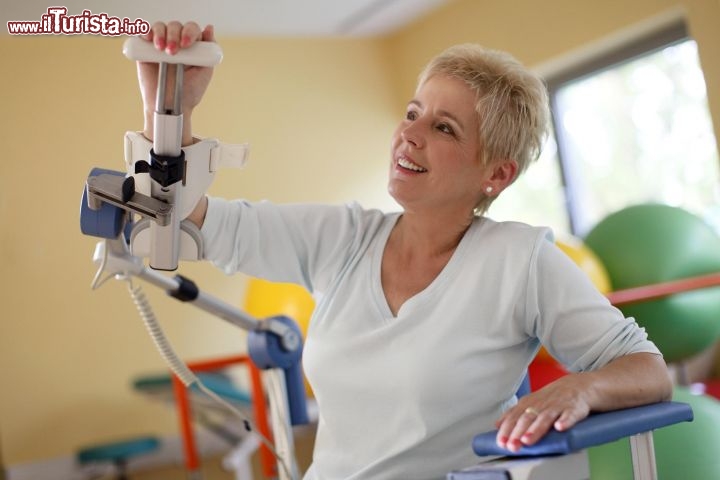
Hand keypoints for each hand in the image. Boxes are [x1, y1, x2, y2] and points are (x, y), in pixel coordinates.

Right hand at [137, 21, 215, 143]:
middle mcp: (177, 43)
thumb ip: (209, 50)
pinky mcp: (145, 50)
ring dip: (160, 33)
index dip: (189, 32)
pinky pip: (144, 34)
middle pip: (175, 26)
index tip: (186, 44)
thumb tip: (209, 28)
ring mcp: (161, 45)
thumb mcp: (205, 71)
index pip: (192, 29)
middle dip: (174, 35)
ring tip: (161, 49)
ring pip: (160, 27)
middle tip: (172, 52)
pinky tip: (149, 39)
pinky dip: (145, 32)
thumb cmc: (190, 92)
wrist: (170, 107)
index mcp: (193, 46)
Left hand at [494, 373, 592, 451]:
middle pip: (527, 418)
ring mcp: (557, 406)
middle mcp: (541, 404)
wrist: (577, 386)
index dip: (507, 429)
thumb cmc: (551, 398)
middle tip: (511, 445)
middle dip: (517, 432)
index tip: (501, 442)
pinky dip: (565, 421)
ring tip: (527, 439)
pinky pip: (569, 415)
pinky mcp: (573, 409)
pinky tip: (560, 427)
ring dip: (536, 429)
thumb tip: (497, 425)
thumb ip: (514, 414)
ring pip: (545, 418)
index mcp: (529, 403)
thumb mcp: (530, 402)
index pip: (514, 416)